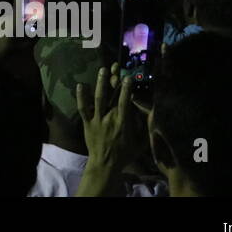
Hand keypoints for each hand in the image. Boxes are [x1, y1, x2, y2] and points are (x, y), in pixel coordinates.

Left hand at [76, 64, 136, 194]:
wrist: (105, 164)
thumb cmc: (125, 154)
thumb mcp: (140, 143)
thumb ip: (144, 128)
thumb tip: (150, 113)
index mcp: (123, 123)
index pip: (125, 102)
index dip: (126, 89)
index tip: (128, 77)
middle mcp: (110, 118)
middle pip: (111, 96)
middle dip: (114, 80)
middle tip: (115, 67)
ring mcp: (97, 120)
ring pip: (98, 99)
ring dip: (100, 84)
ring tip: (102, 70)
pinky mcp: (87, 123)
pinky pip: (83, 108)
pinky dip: (81, 97)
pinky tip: (81, 85)